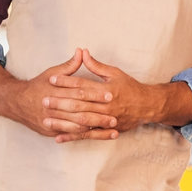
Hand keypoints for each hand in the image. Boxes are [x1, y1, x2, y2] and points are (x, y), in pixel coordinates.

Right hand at [0, 51, 113, 140]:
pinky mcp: (50, 132)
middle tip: (116, 116)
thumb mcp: (52, 73)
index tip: (111, 94)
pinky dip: (84, 137)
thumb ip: (69, 65)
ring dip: (95, 129)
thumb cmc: (38, 86)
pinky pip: (70, 135)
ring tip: (112, 129)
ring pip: (76, 127)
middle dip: (98, 115)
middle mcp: (53, 108)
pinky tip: (98, 136)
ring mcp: (51, 122)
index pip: (79, 93)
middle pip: (79, 112)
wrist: (16, 102)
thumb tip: (82, 51)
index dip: (96, 94)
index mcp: (55, 91)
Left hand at [43, 48, 191, 141]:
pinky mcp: (106, 131)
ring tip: (46, 119)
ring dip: (63, 121)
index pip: (83, 85)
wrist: (147, 106)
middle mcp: (106, 106)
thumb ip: (96, 65)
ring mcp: (106, 120)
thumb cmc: (130, 87)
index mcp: (107, 90)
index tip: (52, 79)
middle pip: (79, 103)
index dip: (67, 81)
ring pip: (81, 121)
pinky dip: (72, 137)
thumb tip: (83, 52)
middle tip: (44, 99)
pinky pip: (87, 136)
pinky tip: (58, 137)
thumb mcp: (115, 73)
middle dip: (60, 102)